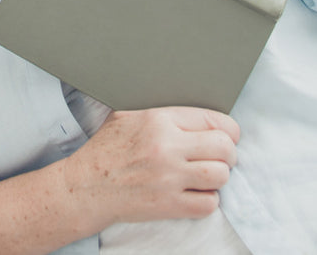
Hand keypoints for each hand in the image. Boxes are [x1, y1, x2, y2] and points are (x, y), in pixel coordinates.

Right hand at [63, 107, 238, 226]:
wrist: (87, 186)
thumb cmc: (107, 149)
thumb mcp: (128, 115)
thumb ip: (161, 111)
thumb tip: (190, 111)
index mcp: (159, 119)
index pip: (213, 119)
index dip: (228, 129)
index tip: (228, 136)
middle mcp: (168, 147)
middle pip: (224, 147)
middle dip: (229, 153)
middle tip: (222, 157)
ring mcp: (169, 178)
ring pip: (220, 175)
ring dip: (219, 176)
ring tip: (209, 175)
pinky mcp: (169, 205)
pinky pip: (208, 204)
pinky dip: (208, 200)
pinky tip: (197, 193)